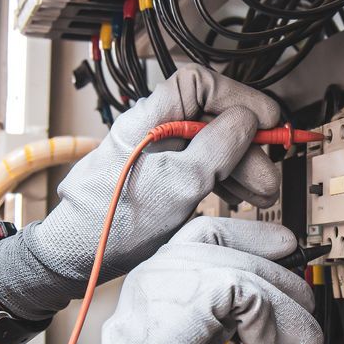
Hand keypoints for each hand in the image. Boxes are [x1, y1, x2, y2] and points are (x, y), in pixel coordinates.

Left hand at [0, 65, 284, 320]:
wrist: (75, 258)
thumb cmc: (110, 224)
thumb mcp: (176, 186)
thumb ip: (215, 149)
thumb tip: (246, 121)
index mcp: (148, 120)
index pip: (200, 85)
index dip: (238, 98)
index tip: (266, 121)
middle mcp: (153, 131)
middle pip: (212, 119)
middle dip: (247, 145)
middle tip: (268, 175)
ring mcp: (157, 155)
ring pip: (211, 146)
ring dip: (242, 167)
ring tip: (262, 194)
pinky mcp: (161, 178)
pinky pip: (201, 168)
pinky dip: (225, 181)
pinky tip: (240, 198)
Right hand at [10, 217, 321, 343]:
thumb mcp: (192, 334)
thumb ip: (219, 309)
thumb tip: (268, 301)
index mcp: (158, 270)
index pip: (211, 229)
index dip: (255, 236)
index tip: (288, 248)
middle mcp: (160, 267)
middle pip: (238, 250)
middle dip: (284, 281)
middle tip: (308, 316)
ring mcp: (170, 281)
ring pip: (249, 273)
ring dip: (287, 309)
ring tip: (303, 341)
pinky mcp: (187, 303)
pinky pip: (248, 294)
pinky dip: (268, 320)